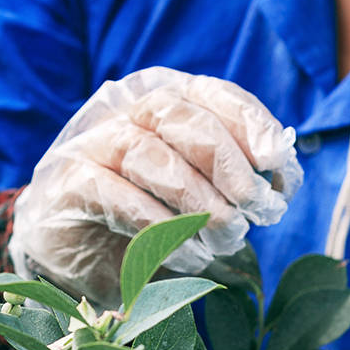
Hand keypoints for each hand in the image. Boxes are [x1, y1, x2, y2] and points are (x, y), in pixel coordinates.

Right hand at [10, 67, 301, 302]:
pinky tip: (189, 254)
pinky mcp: (67, 186)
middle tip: (255, 206)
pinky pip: (114, 194)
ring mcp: (90, 146)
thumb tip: (281, 183)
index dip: (247, 120)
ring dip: (195, 198)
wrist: (74, 256)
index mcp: (164, 105)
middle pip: (175, 113)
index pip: (209, 93)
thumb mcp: (200, 198)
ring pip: (145, 151)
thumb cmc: (147, 221)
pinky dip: (158, 225)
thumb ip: (237, 184)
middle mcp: (124, 114)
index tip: (276, 158)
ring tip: (226, 235)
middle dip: (225, 160)